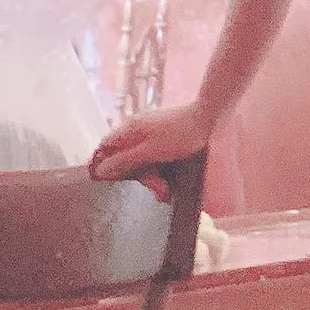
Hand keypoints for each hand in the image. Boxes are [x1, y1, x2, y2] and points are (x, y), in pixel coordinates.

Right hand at [90, 97, 215, 195]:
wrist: (209, 118)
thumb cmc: (179, 135)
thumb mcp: (149, 152)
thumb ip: (123, 160)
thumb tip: (100, 170)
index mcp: (129, 129)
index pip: (104, 147)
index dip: (104, 165)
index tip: (113, 182)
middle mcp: (137, 129)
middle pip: (125, 157)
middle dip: (139, 177)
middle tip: (156, 189)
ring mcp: (151, 133)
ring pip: (142, 160)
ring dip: (153, 177)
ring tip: (166, 190)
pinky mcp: (164, 138)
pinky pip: (155, 157)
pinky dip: (161, 170)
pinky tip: (169, 184)